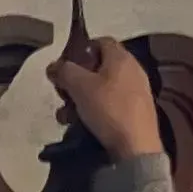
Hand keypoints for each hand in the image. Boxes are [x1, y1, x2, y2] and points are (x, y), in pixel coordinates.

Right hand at [49, 35, 162, 161]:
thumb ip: (64, 71)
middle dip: (78, 81)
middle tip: (65, 95)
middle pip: (100, 68)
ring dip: (83, 100)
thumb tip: (53, 67)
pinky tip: (87, 126)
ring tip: (68, 117)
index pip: (98, 42)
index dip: (79, 51)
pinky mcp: (139, 114)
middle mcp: (133, 70)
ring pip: (104, 90)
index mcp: (121, 56)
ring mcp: (139, 93)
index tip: (66, 67)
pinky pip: (113, 106)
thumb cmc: (108, 109)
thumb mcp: (80, 86)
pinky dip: (98, 112)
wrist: (137, 149)